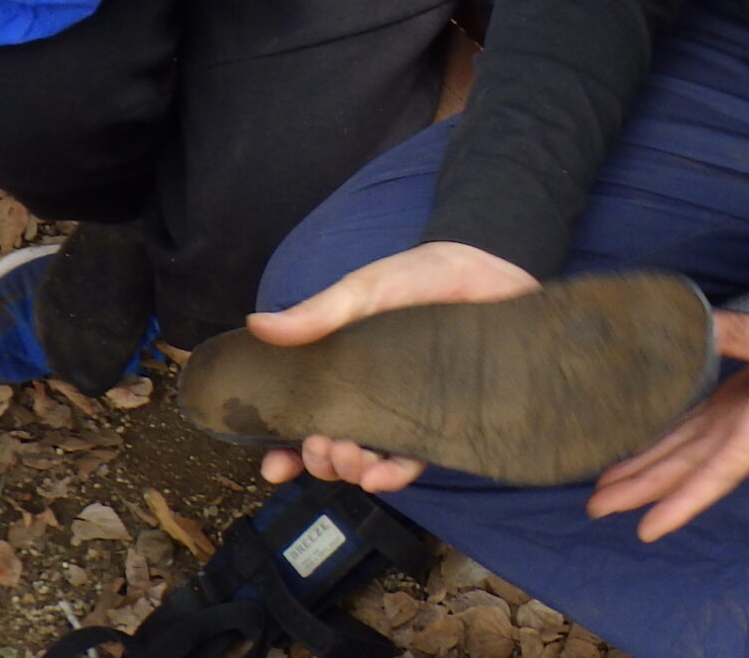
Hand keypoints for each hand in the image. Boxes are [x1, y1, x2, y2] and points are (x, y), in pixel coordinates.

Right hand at [251, 241, 538, 492]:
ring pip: (369, 459)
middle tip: (320, 446)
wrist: (491, 273)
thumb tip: (257, 325)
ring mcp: (408, 412)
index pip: (307, 416)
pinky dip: (392, 475)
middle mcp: (373, 397)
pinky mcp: (446, 422)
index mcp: (347, 370)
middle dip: (319, 459)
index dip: (285, 448)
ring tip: (348, 456)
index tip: (273, 467)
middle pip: (334, 447)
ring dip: (349, 469)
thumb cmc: (424, 276)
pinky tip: (378, 474)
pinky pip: (415, 461)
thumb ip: (320, 312)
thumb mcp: (368, 288)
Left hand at [587, 302, 748, 540]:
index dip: (678, 504)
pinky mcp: (748, 395)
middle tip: (594, 508)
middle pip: (686, 467)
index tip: (644, 531)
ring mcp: (746, 416)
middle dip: (642, 488)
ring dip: (649, 465)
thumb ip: (734, 334)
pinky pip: (700, 420)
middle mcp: (747, 432)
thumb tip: (689, 324)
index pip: (711, 476)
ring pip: (688, 448)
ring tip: (607, 483)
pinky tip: (643, 435)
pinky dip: (671, 431)